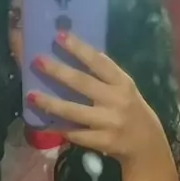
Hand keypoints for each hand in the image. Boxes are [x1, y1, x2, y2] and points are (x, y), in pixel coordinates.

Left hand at [27, 32, 165, 162]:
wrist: (148, 144)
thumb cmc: (131, 109)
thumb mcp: (124, 88)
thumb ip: (104, 75)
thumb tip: (74, 55)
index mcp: (122, 82)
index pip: (99, 62)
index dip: (79, 48)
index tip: (60, 36)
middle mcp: (116, 100)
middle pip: (83, 83)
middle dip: (58, 71)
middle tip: (38, 61)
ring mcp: (109, 122)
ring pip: (74, 111)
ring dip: (50, 103)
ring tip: (31, 96)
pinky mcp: (103, 141)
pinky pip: (76, 134)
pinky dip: (59, 129)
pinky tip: (45, 124)